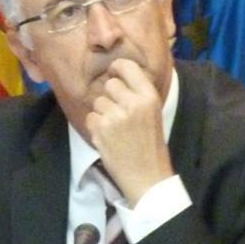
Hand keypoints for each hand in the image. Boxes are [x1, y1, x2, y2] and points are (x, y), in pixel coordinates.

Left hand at [85, 57, 173, 204]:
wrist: (147, 176)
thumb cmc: (151, 146)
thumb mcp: (153, 114)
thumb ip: (137, 95)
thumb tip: (116, 75)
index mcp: (149, 97)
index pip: (127, 67)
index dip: (117, 68)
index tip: (114, 72)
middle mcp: (132, 103)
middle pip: (109, 84)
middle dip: (110, 96)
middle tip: (119, 112)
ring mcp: (115, 116)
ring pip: (98, 102)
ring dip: (103, 113)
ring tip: (116, 129)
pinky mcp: (100, 129)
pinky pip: (90, 117)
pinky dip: (96, 127)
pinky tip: (109, 138)